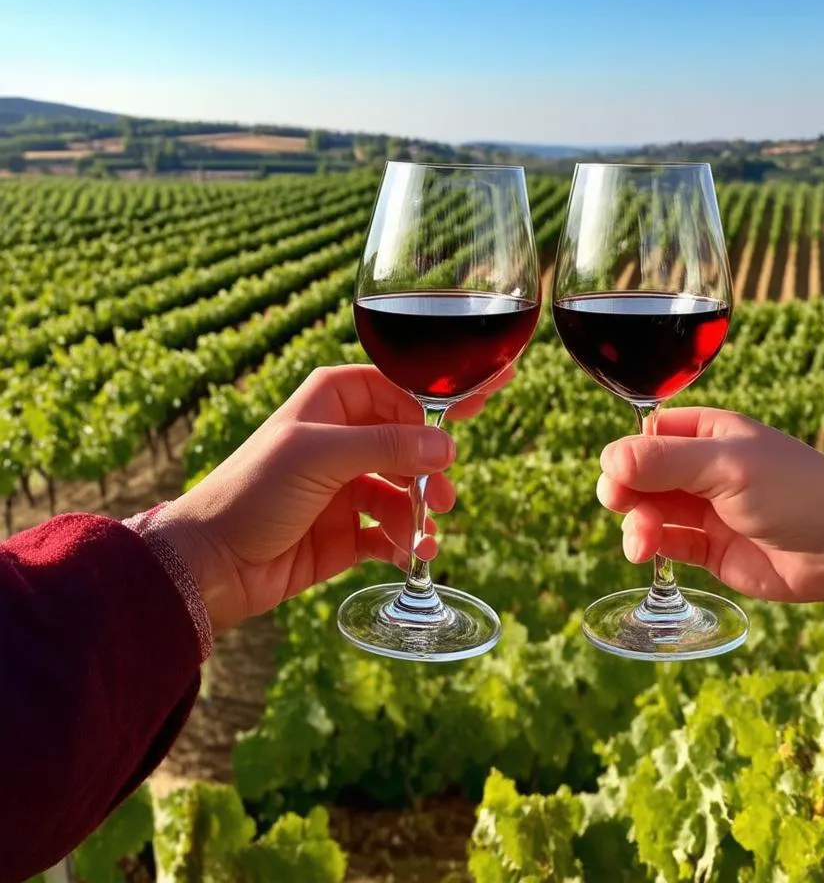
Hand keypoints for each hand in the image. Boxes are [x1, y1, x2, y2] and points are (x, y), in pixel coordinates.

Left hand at [157, 364, 510, 632]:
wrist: (210, 563)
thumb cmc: (252, 491)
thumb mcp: (320, 456)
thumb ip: (387, 447)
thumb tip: (445, 449)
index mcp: (333, 401)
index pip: (400, 386)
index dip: (441, 394)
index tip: (486, 394)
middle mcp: (343, 438)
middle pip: (411, 440)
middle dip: (433, 465)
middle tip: (445, 492)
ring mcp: (347, 485)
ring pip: (406, 488)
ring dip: (421, 509)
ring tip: (427, 530)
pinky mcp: (347, 530)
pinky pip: (392, 529)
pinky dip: (407, 540)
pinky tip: (413, 553)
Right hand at [597, 407, 823, 602]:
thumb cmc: (792, 490)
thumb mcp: (726, 466)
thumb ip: (665, 461)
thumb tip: (609, 458)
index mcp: (707, 434)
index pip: (649, 435)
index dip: (627, 453)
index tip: (617, 473)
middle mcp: (701, 469)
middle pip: (642, 475)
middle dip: (625, 490)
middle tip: (619, 504)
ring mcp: (705, 509)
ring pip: (649, 511)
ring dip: (637, 523)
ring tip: (642, 542)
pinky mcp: (710, 548)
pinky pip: (668, 543)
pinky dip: (653, 546)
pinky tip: (650, 551)